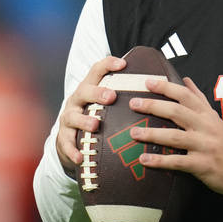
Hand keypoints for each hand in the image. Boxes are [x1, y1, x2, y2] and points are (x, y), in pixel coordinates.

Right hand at [55, 55, 125, 175]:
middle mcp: (77, 99)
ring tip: (94, 126)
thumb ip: (124, 94)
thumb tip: (159, 86)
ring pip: (73, 117)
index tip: (123, 63)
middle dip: (97, 93)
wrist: (69, 134)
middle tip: (111, 96)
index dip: (108, 65)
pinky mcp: (63, 135)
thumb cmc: (96, 113)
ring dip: (84, 121)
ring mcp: (68, 117)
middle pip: (84, 91)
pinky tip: (80, 157)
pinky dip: (73, 150)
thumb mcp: (105, 101)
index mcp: (89, 87)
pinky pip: (66, 143)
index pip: (97, 70)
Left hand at [128, 77, 222, 197]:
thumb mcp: (214, 118)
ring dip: (152, 134)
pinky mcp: (202, 165)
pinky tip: (144, 159)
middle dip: (153, 106)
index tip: (147, 82)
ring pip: (175, 136)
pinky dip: (160, 161)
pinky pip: (178, 161)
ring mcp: (204, 146)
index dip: (166, 87)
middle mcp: (206, 127)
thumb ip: (199, 99)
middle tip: (133, 103)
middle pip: (177, 112)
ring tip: (134, 133)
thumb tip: (186, 79)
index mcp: (207, 114)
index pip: (185, 95)